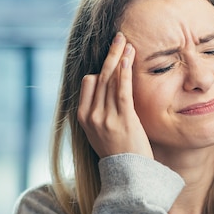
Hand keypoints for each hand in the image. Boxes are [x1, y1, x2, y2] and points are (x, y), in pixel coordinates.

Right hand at [77, 32, 152, 158]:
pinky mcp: (123, 120)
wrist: (129, 177)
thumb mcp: (101, 134)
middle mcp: (91, 116)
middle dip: (110, 54)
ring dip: (119, 57)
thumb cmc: (120, 154)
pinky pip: (122, 90)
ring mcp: (105, 118)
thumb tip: (106, 95)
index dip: (100, 69)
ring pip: (110, 80)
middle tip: (120, 37)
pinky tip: (129, 58)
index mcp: (83, 118)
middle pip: (99, 76)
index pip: (87, 83)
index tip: (114, 56)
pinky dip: (124, 72)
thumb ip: (100, 114)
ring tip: (128, 42)